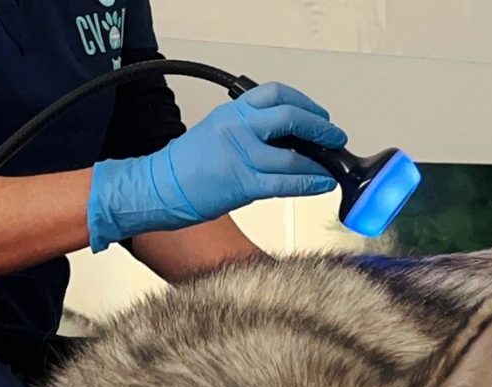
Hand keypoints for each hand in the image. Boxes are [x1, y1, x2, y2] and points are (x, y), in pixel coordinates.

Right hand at [88, 82, 345, 251]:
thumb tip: (283, 141)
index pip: (275, 94)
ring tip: (331, 168)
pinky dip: (309, 183)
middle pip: (290, 116)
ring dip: (320, 162)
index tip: (318, 115)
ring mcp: (241, 155)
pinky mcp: (243, 183)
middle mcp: (238, 128)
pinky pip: (285, 182)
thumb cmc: (184, 168)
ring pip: (293, 153)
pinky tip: (322, 184)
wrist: (157, 188)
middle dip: (320, 127)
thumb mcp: (215, 133)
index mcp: (231, 112)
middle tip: (334, 137)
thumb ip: (247, 132)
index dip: (304, 103)